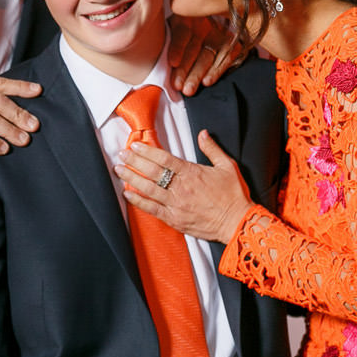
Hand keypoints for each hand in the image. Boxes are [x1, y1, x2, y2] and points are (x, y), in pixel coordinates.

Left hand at [115, 129, 253, 242]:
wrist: (237, 223)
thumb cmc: (233, 196)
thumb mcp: (227, 166)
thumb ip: (212, 149)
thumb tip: (203, 134)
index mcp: (192, 173)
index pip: (164, 159)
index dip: (147, 151)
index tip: (135, 146)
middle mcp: (181, 188)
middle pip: (152, 172)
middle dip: (134, 161)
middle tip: (122, 155)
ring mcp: (176, 204)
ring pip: (149, 189)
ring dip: (132, 178)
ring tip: (119, 170)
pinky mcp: (175, 219)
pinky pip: (152, 209)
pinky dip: (139, 201)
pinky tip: (128, 194)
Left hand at [167, 15, 241, 94]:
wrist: (209, 22)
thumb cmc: (179, 33)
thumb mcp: (169, 30)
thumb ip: (165, 39)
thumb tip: (149, 54)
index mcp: (184, 18)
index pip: (182, 33)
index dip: (177, 48)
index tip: (173, 63)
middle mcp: (202, 24)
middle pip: (194, 48)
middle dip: (185, 68)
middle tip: (178, 85)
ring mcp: (217, 33)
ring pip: (207, 56)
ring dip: (197, 74)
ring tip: (189, 89)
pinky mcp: (230, 42)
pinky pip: (226, 56)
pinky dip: (217, 70)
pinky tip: (207, 81)